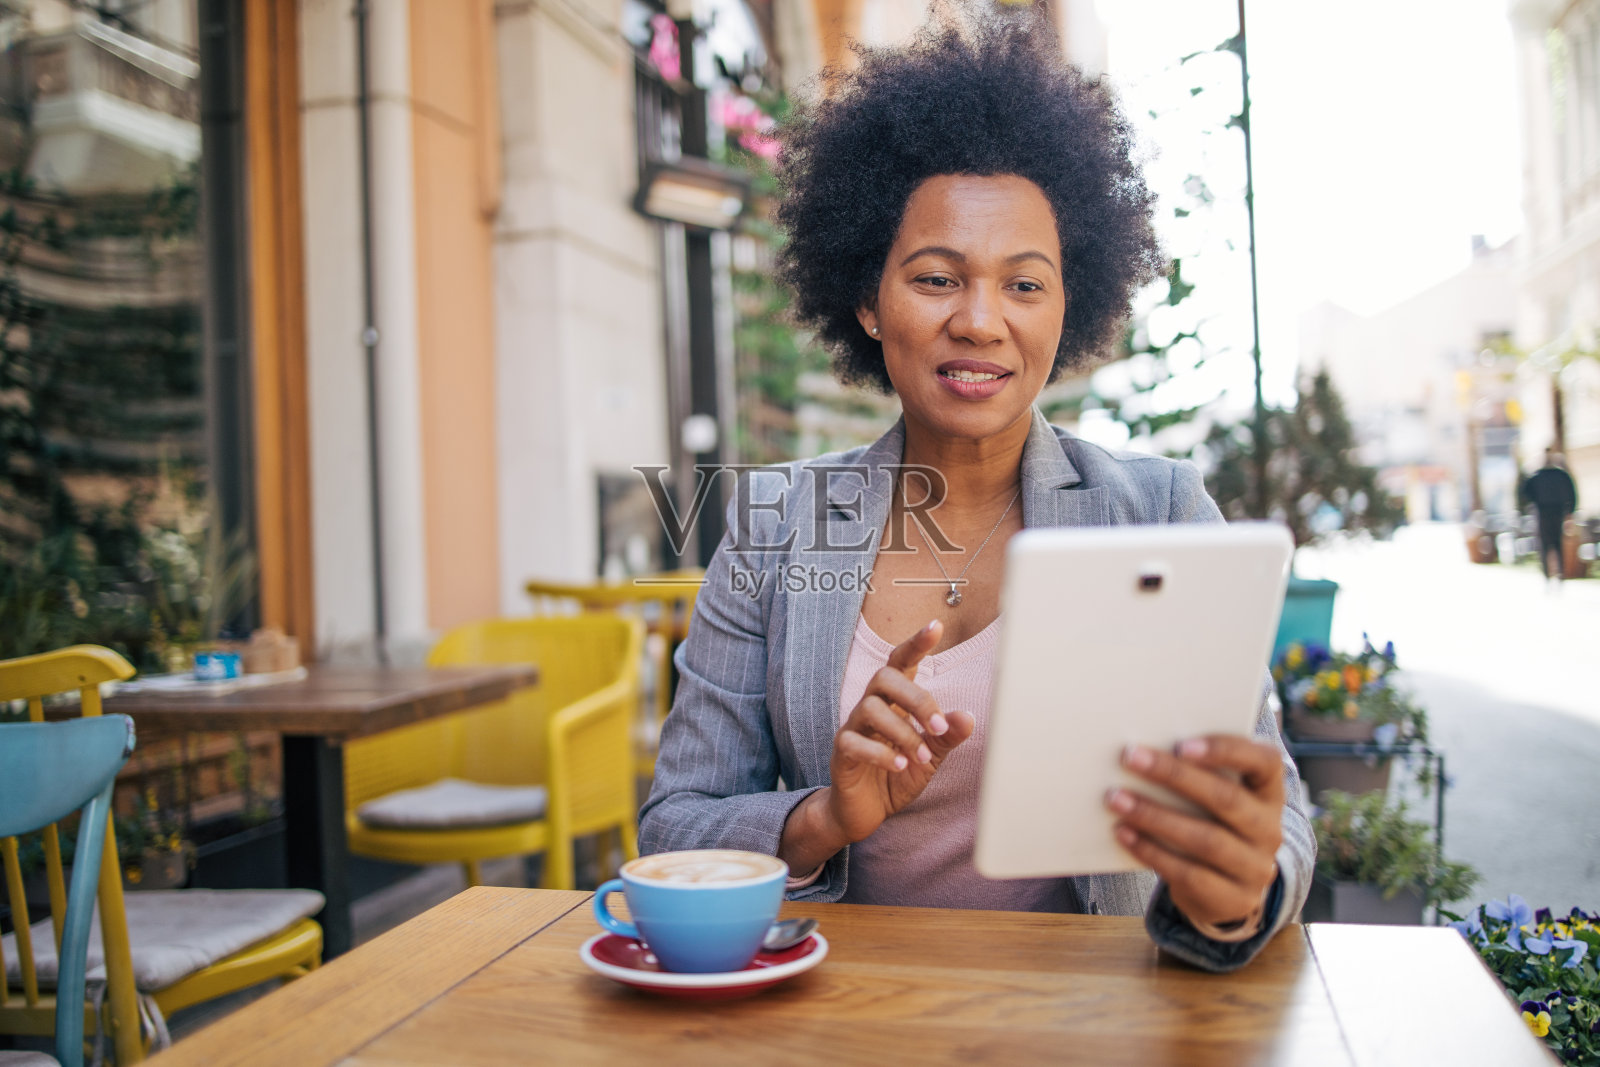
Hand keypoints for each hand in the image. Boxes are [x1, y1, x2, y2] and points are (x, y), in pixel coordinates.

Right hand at [824, 619, 974, 843]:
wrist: (863, 812)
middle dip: (917, 698)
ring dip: (903, 732)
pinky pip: (853, 741)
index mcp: (894, 702)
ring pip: (870, 707)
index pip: (901, 662)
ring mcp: (853, 728)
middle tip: (938, 727)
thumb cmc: (896, 775)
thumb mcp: (930, 757)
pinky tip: (899, 766)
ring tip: (921, 757)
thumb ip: (947, 736)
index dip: (916, 643)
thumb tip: (968, 716)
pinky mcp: (841, 753)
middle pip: (885, 677)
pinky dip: (880, 753)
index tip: (936, 626)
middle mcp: (871, 707)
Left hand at [1105, 735, 1284, 930]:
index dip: (1226, 750)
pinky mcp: (1235, 899)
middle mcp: (1270, 829)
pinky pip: (1190, 874)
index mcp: (1269, 793)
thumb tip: (1143, 752)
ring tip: (1116, 799)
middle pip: (1226, 798)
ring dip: (1154, 816)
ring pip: (1206, 840)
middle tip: (1130, 757)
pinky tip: (1124, 833)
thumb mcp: (1216, 800)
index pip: (1265, 762)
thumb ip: (1196, 775)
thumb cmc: (1211, 826)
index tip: (1181, 744)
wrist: (1229, 892)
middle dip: (1174, 775)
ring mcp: (1256, 868)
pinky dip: (1152, 851)